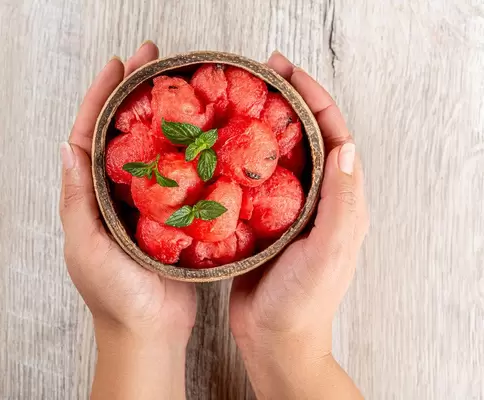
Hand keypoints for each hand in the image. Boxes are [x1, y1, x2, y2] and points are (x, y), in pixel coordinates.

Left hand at [59, 42, 194, 399]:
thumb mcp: (86, 247)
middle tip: (154, 60)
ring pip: (154, 147)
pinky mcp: (175, 215)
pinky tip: (203, 130)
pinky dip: (188, 148)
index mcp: (90, 197)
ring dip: (164, 114)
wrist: (149, 332)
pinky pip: (180, 174)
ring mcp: (148, 203)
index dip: (102, 98)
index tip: (118, 66)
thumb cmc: (114, 297)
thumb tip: (66, 147)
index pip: (90, 135)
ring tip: (180, 84)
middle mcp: (117, 193)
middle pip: (124, 132)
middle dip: (136, 93)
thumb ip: (77, 200)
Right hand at [229, 52, 368, 398]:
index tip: (286, 71)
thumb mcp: (329, 250)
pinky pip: (253, 178)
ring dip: (262, 123)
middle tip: (260, 73)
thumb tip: (347, 146)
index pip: (334, 135)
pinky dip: (241, 155)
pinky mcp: (262, 220)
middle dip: (287, 100)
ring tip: (239, 98)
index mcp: (341, 201)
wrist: (274, 340)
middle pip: (306, 136)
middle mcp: (318, 198)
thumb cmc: (303, 301)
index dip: (313, 98)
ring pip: (278, 154)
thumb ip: (342, 201)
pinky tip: (219, 144)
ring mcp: (288, 209)